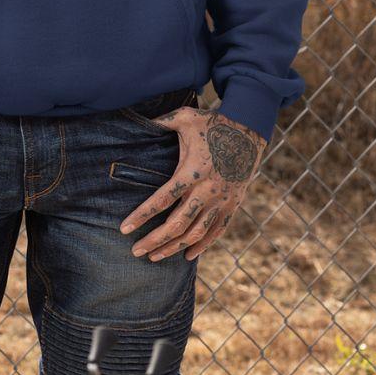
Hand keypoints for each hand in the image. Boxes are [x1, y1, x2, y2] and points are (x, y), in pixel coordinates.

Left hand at [118, 108, 266, 262]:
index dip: (142, 216)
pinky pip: (217, 231)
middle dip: (154, 240)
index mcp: (192, 171)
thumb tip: (137, 121)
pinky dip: (203, 245)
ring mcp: (222, 200)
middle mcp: (207, 190)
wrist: (250, 130)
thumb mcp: (184, 117)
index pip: (162, 200)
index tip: (124, 229)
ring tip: (154, 257)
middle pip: (177, 224)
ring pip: (196, 233)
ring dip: (174, 247)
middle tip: (136, 251)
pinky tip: (188, 255)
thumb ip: (160, 122)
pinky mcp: (233, 204)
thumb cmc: (212, 123)